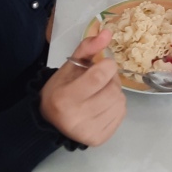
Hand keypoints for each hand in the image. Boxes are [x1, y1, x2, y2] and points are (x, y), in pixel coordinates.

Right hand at [40, 29, 125, 146]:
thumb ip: (88, 47)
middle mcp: (76, 118)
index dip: (107, 65)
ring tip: (101, 92)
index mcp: (66, 97)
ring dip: (115, 92)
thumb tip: (108, 32)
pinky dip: (116, 105)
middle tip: (101, 80)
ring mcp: (88, 132)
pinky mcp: (98, 139)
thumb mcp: (70, 65)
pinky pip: (121, 114)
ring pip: (120, 101)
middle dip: (111, 79)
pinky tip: (103, 105)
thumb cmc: (61, 88)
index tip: (103, 64)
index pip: (99, 76)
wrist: (50, 121)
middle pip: (112, 90)